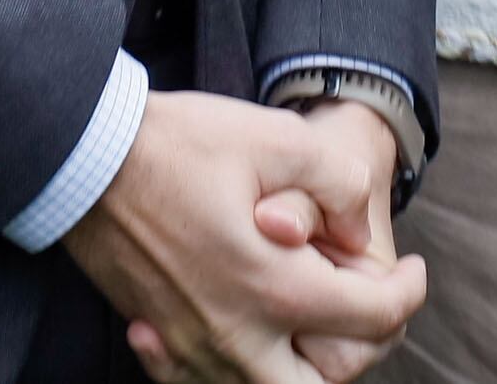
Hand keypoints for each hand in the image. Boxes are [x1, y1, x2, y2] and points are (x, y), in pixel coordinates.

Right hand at [63, 89, 425, 383]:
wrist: (82, 156)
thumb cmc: (177, 144)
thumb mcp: (276, 137)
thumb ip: (338, 184)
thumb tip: (360, 228)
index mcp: (274, 287)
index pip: (371, 317)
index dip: (408, 292)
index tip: (413, 269)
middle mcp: (237, 333)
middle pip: (320, 383)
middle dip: (358, 350)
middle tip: (365, 308)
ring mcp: (193, 345)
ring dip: (300, 367)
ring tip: (311, 320)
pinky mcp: (160, 339)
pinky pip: (207, 383)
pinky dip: (235, 371)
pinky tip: (242, 331)